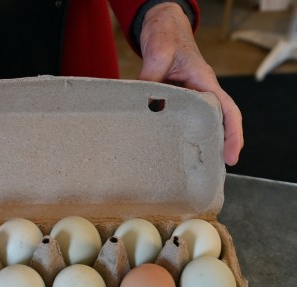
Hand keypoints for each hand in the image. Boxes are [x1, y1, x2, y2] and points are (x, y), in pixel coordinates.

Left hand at [138, 3, 242, 165]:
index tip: (231, 156)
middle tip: (207, 172)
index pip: (227, 111)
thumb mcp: (158, 53)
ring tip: (188, 167)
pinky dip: (175, 132)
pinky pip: (178, 117)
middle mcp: (200, 91)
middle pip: (216, 122)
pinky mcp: (173, 97)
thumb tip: (143, 101)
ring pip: (198, 122)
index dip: (232, 134)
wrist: (161, 25)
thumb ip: (151, 76)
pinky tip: (164, 146)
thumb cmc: (166, 35)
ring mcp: (187, 95)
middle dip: (216, 146)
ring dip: (197, 142)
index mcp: (205, 81)